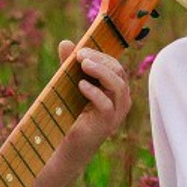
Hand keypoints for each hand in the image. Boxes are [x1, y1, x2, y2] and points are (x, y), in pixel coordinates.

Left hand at [58, 39, 131, 160]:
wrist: (66, 144)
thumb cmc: (71, 113)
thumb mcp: (69, 85)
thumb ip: (69, 65)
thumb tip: (65, 42)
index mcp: (115, 89)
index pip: (115, 66)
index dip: (100, 55)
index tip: (81, 50)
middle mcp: (121, 100)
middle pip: (118, 72)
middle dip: (100, 60)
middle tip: (81, 56)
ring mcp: (117, 113)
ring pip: (118, 86)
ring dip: (101, 72)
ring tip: (83, 64)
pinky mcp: (108, 124)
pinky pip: (107, 105)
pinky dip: (94, 93)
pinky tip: (81, 85)